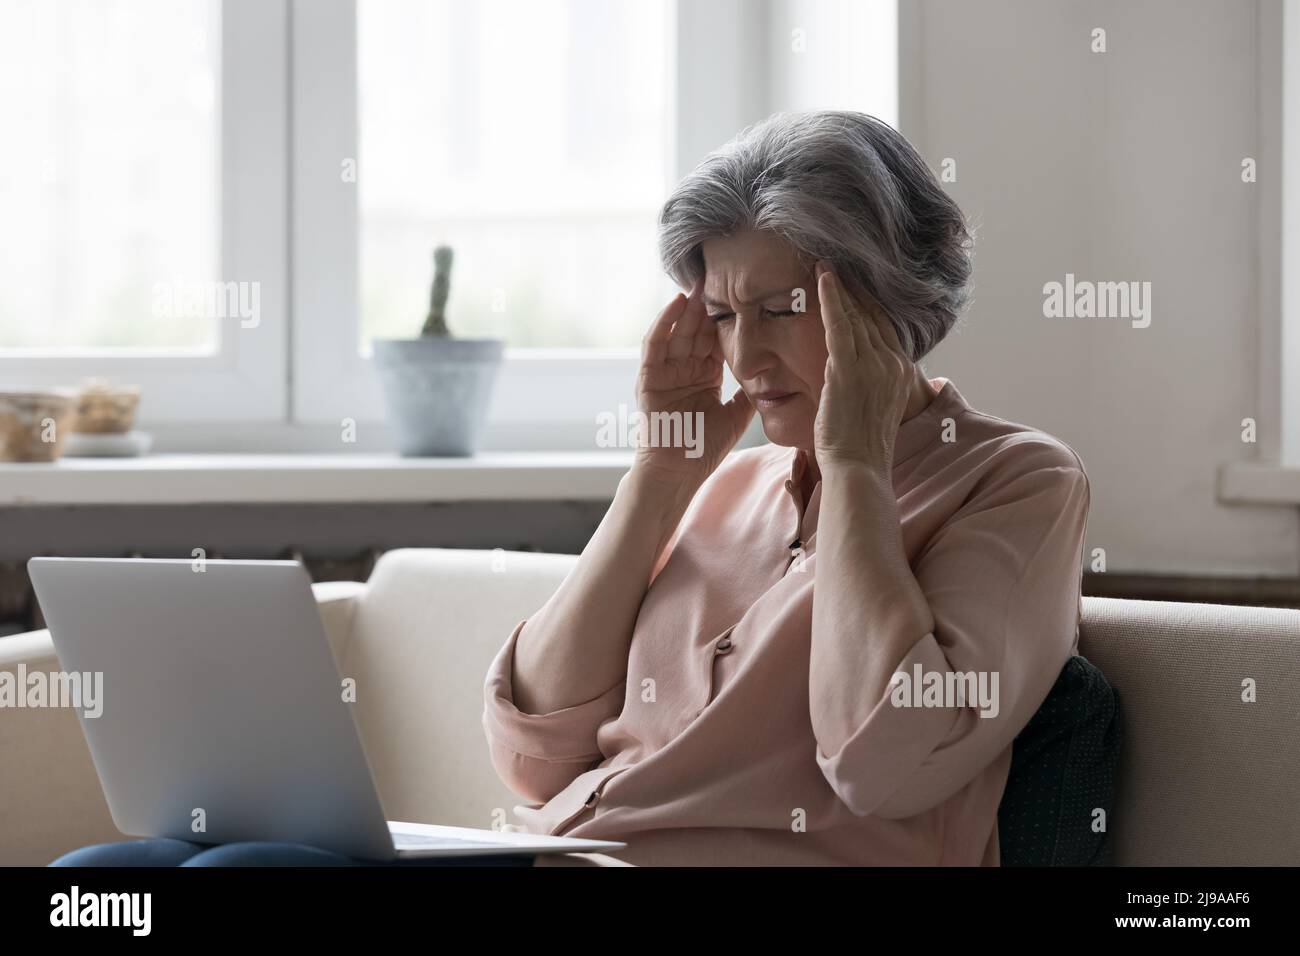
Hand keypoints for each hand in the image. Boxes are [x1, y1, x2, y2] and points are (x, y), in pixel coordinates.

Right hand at [631, 275, 754, 486]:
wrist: (678, 473)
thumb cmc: (703, 450)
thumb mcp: (736, 416)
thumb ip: (748, 395)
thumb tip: (774, 378)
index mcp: (704, 376)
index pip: (717, 340)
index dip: (728, 319)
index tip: (744, 295)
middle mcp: (684, 370)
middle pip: (697, 331)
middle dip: (707, 305)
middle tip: (720, 276)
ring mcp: (664, 373)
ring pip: (677, 332)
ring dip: (686, 308)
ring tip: (699, 283)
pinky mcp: (648, 379)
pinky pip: (654, 345)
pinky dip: (663, 324)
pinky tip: (676, 304)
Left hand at [813, 262, 910, 472]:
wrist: (859, 468)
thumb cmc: (860, 447)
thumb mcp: (877, 411)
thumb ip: (874, 386)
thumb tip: (862, 376)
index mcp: (900, 373)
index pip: (884, 327)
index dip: (869, 303)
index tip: (855, 282)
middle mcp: (891, 364)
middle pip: (871, 316)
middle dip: (853, 289)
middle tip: (836, 262)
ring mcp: (872, 365)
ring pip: (855, 316)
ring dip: (839, 287)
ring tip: (823, 264)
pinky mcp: (849, 370)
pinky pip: (839, 325)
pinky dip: (831, 299)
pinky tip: (822, 279)